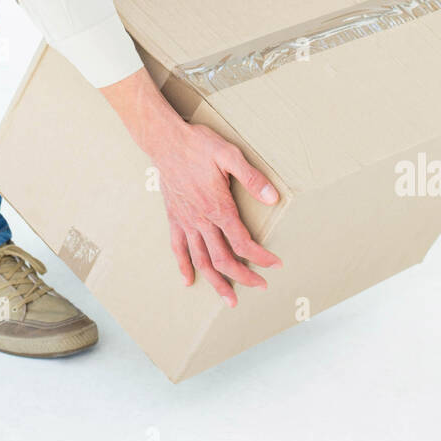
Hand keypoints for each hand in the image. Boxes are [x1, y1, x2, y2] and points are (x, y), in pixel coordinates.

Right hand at [100, 66, 282, 304]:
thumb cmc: (198, 145)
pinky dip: (184, 266)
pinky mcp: (174, 218)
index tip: (275, 264)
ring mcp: (186, 221)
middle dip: (243, 276)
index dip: (260, 257)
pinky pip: (177, 248)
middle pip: (223, 259)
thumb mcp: (229, 155)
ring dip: (216, 282)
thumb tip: (273, 198)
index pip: (242, 242)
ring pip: (201, 260)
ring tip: (229, 298)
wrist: (165, 141)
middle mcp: (201, 220)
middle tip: (260, 285)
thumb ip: (252, 178)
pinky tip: (189, 280)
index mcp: (218, 207)